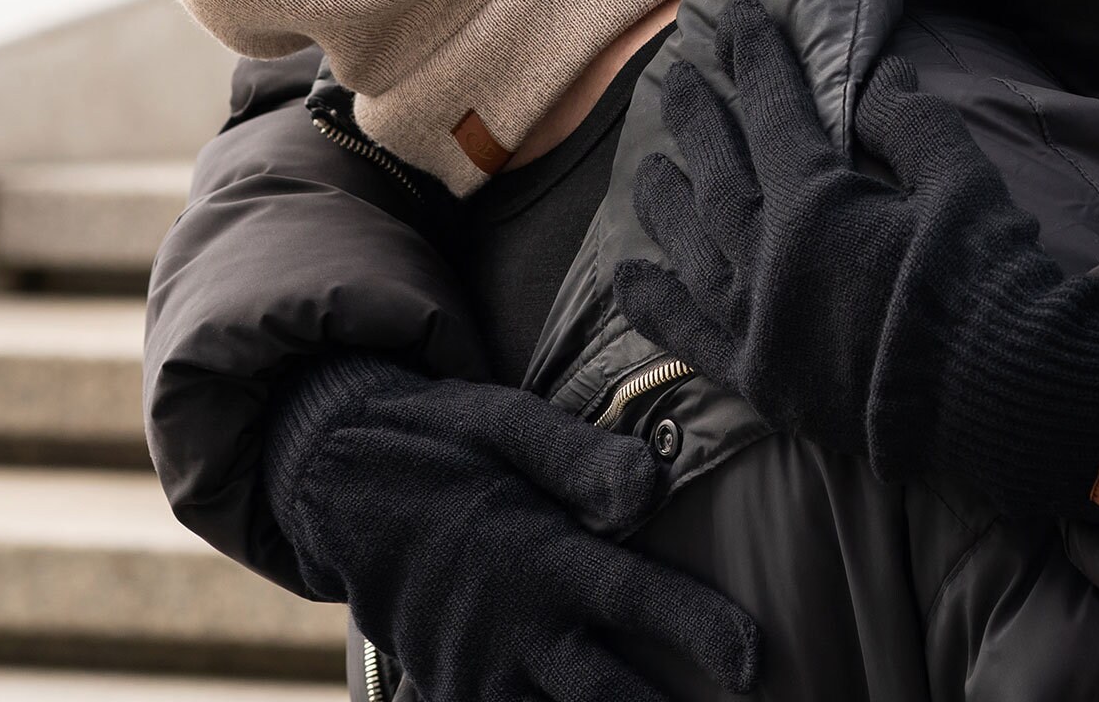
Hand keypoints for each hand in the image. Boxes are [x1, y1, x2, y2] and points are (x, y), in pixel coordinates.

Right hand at [264, 354, 758, 701]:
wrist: (341, 489)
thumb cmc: (443, 445)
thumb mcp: (505, 424)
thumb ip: (581, 456)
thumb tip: (657, 482)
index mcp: (537, 556)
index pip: (634, 598)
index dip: (699, 630)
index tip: (757, 661)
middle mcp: (511, 632)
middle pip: (605, 701)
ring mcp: (476, 679)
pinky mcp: (450, 700)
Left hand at [614, 0, 1098, 520]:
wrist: (997, 398)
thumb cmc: (986, 279)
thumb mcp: (961, 178)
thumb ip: (909, 122)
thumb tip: (878, 75)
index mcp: (816, 205)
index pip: (772, 114)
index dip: (755, 61)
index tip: (735, 19)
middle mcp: (769, 261)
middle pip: (717, 176)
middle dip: (697, 120)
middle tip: (677, 79)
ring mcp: (758, 325)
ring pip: (692, 249)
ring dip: (666, 203)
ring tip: (648, 167)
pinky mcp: (761, 381)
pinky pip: (690, 339)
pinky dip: (655, 307)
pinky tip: (627, 278)